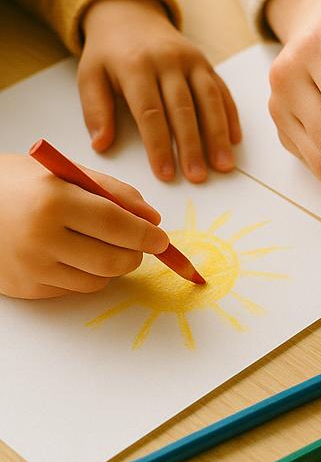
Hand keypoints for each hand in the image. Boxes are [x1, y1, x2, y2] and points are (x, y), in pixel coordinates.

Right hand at [0, 153, 168, 298]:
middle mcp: (41, 238)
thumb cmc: (18, 184)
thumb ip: (113, 192)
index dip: (148, 235)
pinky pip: (75, 288)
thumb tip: (152, 219)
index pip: (118, 226)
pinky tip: (71, 254)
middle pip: (113, 260)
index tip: (161, 239)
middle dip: (135, 254)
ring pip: (99, 280)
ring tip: (98, 243)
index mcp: (54, 201)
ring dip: (111, 265)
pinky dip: (85, 274)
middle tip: (137, 244)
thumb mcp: (63, 172)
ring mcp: (32, 267)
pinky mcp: (26, 288)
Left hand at [79, 0, 241, 182]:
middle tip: (198, 177)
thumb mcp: (89, 76)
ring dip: (217, 135)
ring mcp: (191, 60)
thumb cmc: (109, 53)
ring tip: (223, 165)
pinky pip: (222, 91)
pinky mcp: (207, 63)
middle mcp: (167, 61)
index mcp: (135, 66)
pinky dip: (230, 116)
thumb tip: (101, 145)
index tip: (166, 174)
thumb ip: (95, 110)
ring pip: (209, 101)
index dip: (159, 145)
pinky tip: (233, 140)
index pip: (150, 112)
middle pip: (183, 109)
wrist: (130, 15)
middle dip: (192, 146)